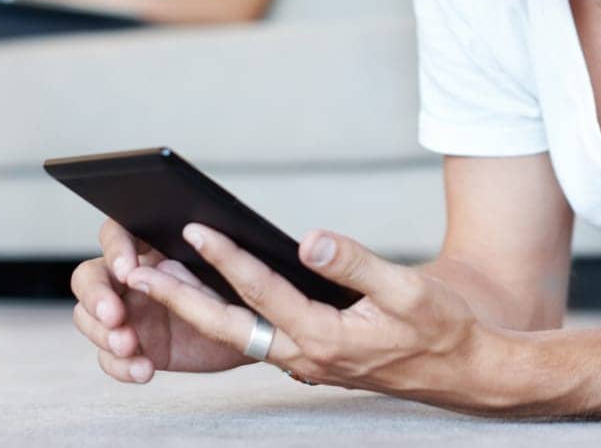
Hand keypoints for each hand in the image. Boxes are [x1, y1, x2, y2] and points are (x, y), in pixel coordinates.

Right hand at [69, 217, 251, 381]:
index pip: (116, 234)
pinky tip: (142, 369)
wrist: (256, 331)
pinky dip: (121, 366)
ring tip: (129, 346)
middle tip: (114, 316)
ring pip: (89, 318)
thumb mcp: (222, 272)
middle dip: (96, 297)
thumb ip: (192, 269)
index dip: (115, 248)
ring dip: (102, 334)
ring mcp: (130, 313)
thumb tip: (166, 260)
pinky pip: (109, 357)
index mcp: (152, 246)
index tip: (128, 269)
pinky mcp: (135, 346)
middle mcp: (133, 278)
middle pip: (90, 277)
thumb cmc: (240, 290)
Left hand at [127, 223, 498, 411]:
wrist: (462, 372)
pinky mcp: (310, 360)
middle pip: (229, 325)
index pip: (262, 292)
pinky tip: (211, 295)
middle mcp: (305, 356)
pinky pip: (255, 339)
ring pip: (237, 335)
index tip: (197, 229)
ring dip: (196, 309)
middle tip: (138, 272)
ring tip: (158, 278)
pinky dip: (226, 317)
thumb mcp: (406, 288)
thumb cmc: (440, 327)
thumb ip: (354, 262)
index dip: (227, 258)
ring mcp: (304, 363)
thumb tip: (307, 238)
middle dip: (180, 298)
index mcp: (324, 337)